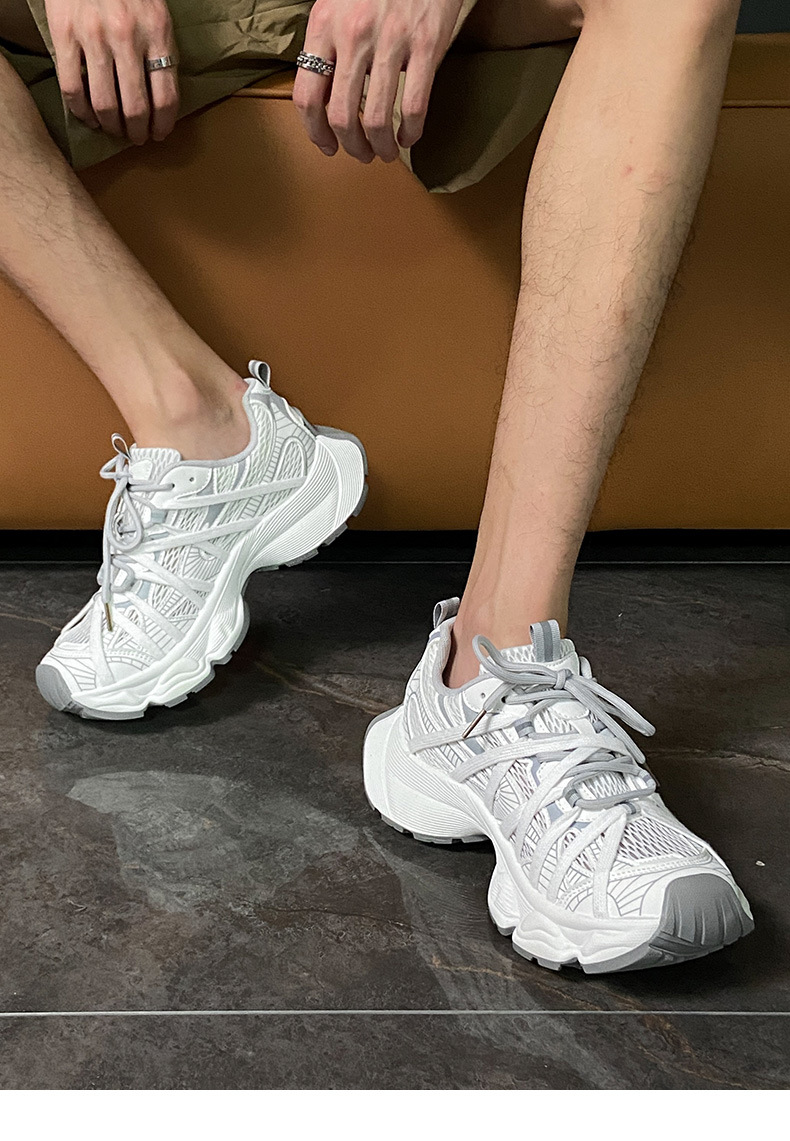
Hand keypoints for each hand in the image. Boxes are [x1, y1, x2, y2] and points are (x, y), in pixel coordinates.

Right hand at [45, 0, 178, 143]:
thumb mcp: (157, 16)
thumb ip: (161, 52)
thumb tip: (163, 99)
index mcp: (157, 33)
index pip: (166, 97)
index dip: (164, 124)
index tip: (160, 134)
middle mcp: (126, 37)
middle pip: (136, 107)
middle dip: (138, 131)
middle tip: (137, 137)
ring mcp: (93, 37)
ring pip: (104, 103)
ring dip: (111, 127)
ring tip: (114, 130)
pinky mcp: (64, 35)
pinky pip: (72, 88)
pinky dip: (82, 112)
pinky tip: (89, 118)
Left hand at [293, 0, 463, 162]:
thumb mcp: (337, 6)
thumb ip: (327, 46)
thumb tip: (323, 96)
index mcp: (324, 26)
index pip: (307, 97)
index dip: (315, 133)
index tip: (327, 146)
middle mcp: (353, 35)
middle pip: (341, 116)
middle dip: (351, 147)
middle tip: (362, 155)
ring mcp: (391, 41)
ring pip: (377, 118)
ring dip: (381, 147)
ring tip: (386, 152)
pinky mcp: (426, 44)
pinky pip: (414, 105)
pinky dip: (411, 132)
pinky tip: (410, 137)